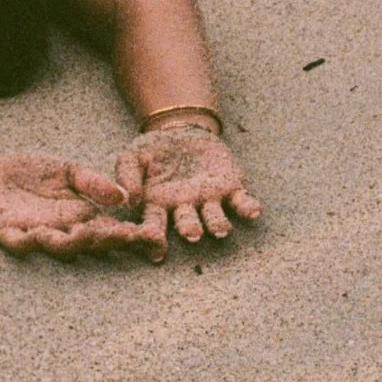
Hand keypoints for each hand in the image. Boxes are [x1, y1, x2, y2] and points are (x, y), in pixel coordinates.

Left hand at [0, 151, 157, 258]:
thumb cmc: (27, 172)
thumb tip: (124, 196)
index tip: (149, 234)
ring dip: (73, 242)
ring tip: (86, 230)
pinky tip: (38, 233)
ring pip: (59, 247)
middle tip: (123, 235)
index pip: (110, 229)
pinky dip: (27, 242)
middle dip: (107, 241)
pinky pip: (18, 244)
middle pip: (89, 243)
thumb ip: (92, 182)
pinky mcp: (8, 235)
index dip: (129, 235)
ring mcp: (36, 235)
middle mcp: (62, 230)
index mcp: (79, 216)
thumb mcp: (66, 170)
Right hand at [114, 125, 260, 258]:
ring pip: (215, 217)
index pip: (155, 225)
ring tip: (221, 230)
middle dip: (191, 230)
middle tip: (193, 235)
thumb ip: (127, 174)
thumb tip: (128, 199)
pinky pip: (241, 202)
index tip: (157, 251)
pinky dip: (248, 208)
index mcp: (159, 205)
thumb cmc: (154, 150)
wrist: (182, 131)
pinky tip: (254, 212)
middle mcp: (185, 208)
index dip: (156, 239)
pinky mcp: (230, 188)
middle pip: (189, 224)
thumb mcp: (133, 156)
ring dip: (219, 225)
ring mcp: (209, 200)